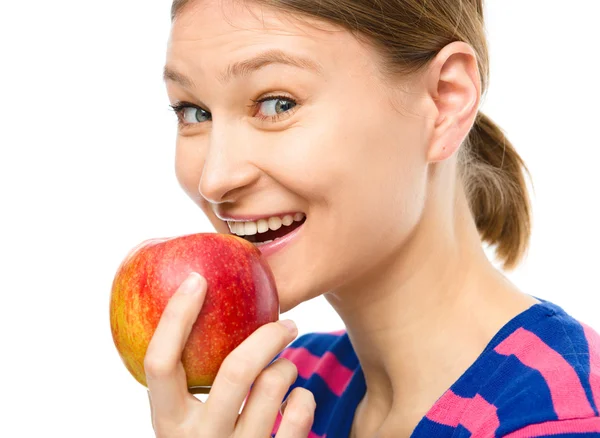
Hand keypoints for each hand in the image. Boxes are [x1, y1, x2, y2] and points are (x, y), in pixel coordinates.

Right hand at [144, 272, 315, 436]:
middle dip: (268, 335)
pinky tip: (297, 400)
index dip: (176, 316)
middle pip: (236, 371)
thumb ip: (186, 383)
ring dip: (286, 367)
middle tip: (286, 323)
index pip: (159, 362)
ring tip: (286, 370)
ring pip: (273, 387)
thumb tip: (193, 300)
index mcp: (166, 424)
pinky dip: (304, 398)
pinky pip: (299, 414)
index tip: (198, 278)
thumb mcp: (187, 420)